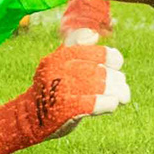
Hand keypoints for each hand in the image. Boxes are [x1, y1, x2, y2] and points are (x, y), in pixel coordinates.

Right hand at [0, 46, 130, 153]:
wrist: (29, 118)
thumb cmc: (51, 90)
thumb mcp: (59, 64)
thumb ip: (75, 47)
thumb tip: (93, 34)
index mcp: (59, 56)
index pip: (90, 50)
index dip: (108, 56)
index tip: (116, 63)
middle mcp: (57, 68)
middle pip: (98, 71)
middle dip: (116, 80)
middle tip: (123, 88)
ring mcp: (58, 88)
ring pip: (97, 86)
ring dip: (116, 92)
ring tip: (123, 97)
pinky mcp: (62, 108)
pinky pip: (90, 104)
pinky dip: (106, 104)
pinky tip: (112, 105)